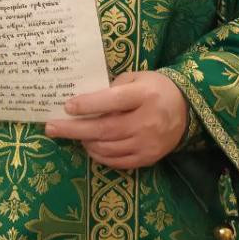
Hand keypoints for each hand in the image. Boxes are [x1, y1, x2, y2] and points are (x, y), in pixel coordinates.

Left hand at [43, 71, 187, 169]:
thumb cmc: (156, 88)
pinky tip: (90, 145)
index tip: (67, 106)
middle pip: (104, 129)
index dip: (88, 104)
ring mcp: (147, 143)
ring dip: (85, 141)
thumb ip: (113, 88)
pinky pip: (116, 161)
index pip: (112, 101)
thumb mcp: (138, 78)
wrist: (187, 109)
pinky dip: (99, 155)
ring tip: (72, 133)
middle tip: (51, 127)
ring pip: (107, 148)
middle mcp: (147, 121)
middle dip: (74, 129)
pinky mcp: (148, 158)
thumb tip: (85, 101)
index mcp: (144, 96)